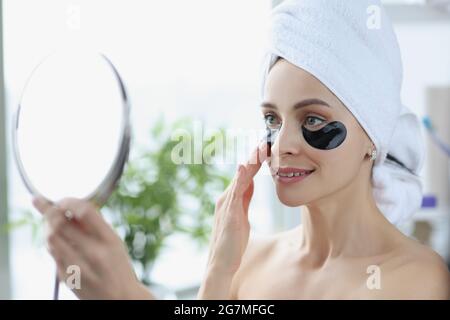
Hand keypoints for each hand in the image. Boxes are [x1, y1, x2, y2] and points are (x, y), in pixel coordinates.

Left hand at [32, 197, 153, 299]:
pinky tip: (57, 239)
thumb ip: (95, 225)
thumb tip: (73, 206)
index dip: (70, 201)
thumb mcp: (115, 242)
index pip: (85, 212)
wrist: (120, 298)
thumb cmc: (119, 268)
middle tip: (44, 203)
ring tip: (49, 218)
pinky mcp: (66, 277)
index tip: (64, 199)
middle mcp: (94, 254)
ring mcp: (77, 267)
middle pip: (60, 224)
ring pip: (51, 238)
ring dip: (47, 225)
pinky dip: (51, 242)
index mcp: (110, 241)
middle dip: (48, 210)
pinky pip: (52, 253)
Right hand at [198, 141, 268, 298]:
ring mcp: (226, 204)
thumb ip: (244, 199)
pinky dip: (240, 178)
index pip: (245, 174)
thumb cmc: (232, 243)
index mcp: (231, 198)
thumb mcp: (241, 216)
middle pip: (242, 172)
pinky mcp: (229, 212)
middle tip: (265, 139)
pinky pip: (235, 192)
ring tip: (260, 147)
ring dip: (250, 162)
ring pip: (240, 178)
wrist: (221, 263)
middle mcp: (226, 197)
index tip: (265, 147)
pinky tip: (244, 167)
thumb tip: (251, 184)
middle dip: (253, 155)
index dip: (255, 160)